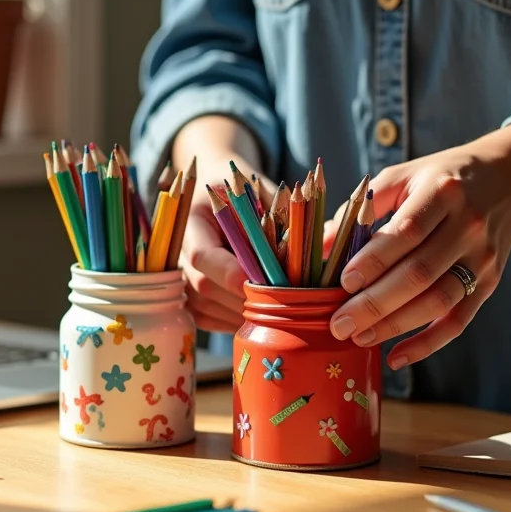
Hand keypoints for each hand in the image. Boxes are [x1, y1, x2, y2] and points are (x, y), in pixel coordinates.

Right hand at [180, 167, 276, 332]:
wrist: (216, 199)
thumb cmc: (242, 194)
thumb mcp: (262, 191)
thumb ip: (289, 213)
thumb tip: (332, 239)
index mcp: (193, 221)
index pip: (203, 255)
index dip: (229, 272)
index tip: (260, 282)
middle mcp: (179, 254)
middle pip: (206, 287)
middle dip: (249, 297)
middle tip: (289, 301)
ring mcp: (182, 280)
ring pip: (210, 308)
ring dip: (248, 312)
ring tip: (284, 307)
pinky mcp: (191, 301)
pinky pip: (212, 320)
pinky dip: (239, 320)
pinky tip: (264, 312)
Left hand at [324, 124, 510, 369]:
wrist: (508, 180)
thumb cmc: (439, 179)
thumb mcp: (401, 178)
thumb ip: (360, 209)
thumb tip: (320, 245)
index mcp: (441, 193)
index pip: (407, 232)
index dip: (374, 260)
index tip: (343, 280)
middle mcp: (467, 227)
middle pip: (420, 273)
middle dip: (375, 303)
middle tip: (339, 323)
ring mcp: (481, 259)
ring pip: (439, 301)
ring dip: (396, 326)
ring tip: (359, 338)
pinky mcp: (489, 284)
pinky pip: (459, 321)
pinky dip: (428, 344)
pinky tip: (396, 357)